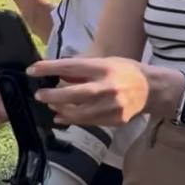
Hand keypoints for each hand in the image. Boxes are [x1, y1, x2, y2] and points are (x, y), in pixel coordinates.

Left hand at [28, 56, 150, 126]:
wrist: (152, 89)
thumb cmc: (126, 71)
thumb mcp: (105, 62)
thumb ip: (82, 70)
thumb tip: (58, 75)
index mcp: (104, 68)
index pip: (71, 67)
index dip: (50, 68)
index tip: (32, 70)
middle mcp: (108, 87)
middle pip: (75, 94)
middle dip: (53, 96)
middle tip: (39, 95)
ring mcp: (112, 106)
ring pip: (80, 113)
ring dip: (61, 110)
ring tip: (51, 106)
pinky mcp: (114, 120)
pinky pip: (89, 122)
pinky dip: (73, 120)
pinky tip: (62, 117)